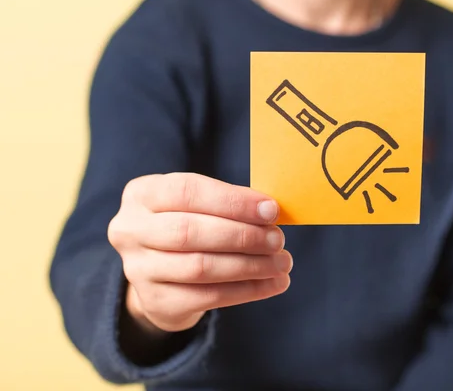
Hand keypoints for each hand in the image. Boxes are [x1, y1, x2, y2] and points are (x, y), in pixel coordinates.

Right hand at [108, 173, 291, 333]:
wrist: (161, 274)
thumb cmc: (189, 224)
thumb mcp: (198, 204)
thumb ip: (228, 203)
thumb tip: (270, 211)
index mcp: (142, 194)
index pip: (187, 191)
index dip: (232, 201)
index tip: (271, 210)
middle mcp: (130, 230)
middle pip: (190, 232)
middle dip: (242, 235)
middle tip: (278, 239)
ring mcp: (138, 269)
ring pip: (201, 267)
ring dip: (250, 265)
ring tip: (282, 262)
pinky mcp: (156, 301)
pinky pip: (209, 296)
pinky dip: (248, 290)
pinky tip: (273, 283)